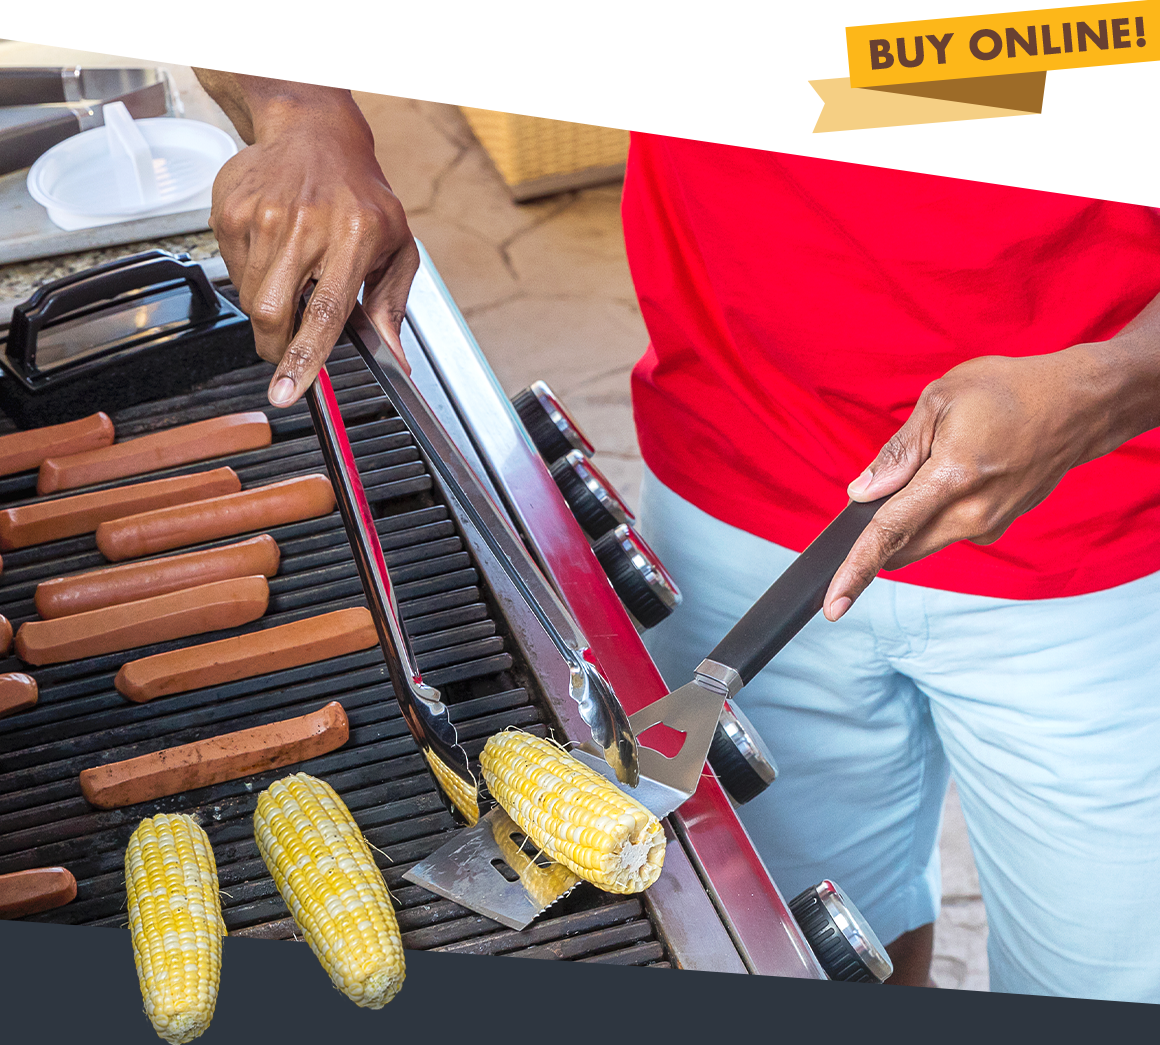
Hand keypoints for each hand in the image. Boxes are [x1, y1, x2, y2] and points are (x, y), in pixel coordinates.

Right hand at [203, 79, 417, 406]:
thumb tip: (394, 360)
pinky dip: (251, 277)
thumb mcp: (396, 249)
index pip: (325, 312)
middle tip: (286, 348)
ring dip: (268, 308)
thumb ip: (392, 308)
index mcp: (355, 237)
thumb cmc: (362, 197)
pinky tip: (274, 252)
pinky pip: (233, 270)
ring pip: (250, 297)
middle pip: (272, 312)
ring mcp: (264, 215)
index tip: (286, 391)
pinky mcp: (232, 210)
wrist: (315, 133)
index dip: (303, 358)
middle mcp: (308, 224)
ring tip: (291, 278)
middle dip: (275, 346)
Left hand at [822, 346, 1138, 620]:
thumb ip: (897, 452)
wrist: (1080, 405)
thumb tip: (861, 493)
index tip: (832, 606)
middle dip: (875, 539)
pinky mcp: (997, 527)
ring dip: (906, 522)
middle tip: (871, 500)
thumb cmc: (1010, 391)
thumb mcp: (941, 400)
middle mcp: (973, 513)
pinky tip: (952, 474)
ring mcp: (989, 525)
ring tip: (928, 466)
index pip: (890, 533)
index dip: (855, 571)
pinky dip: (931, 515)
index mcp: (953, 478)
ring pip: (922, 542)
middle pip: (901, 548)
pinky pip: (946, 530)